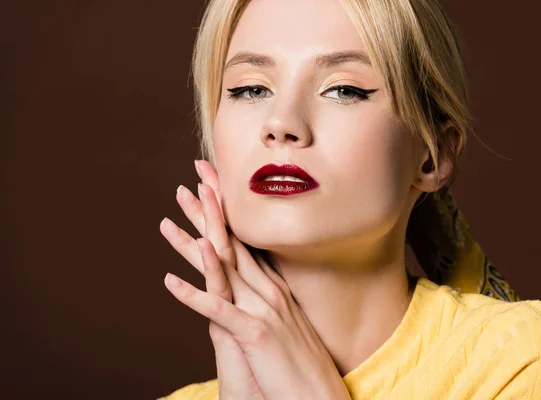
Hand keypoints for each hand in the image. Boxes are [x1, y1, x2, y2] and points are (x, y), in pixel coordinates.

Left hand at [160, 160, 350, 399]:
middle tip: (195, 176)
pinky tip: (168, 281)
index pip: (247, 241)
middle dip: (212, 208)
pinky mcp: (254, 334)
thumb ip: (268, 303)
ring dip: (195, 239)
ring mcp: (262, 310)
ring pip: (222, 268)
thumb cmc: (301, 364)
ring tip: (172, 214)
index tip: (216, 184)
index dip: (229, 211)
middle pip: (233, 242)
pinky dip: (192, 295)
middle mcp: (269, 291)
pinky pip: (217, 311)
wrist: (321, 397)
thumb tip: (255, 288)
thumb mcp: (286, 325)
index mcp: (274, 288)